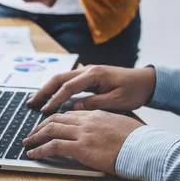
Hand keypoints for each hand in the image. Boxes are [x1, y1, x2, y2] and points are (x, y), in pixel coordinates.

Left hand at [23, 111, 143, 173]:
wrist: (146, 147)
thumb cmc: (140, 140)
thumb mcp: (122, 124)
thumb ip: (108, 124)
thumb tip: (103, 130)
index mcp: (96, 114)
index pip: (69, 114)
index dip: (55, 119)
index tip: (47, 125)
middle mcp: (87, 120)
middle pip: (56, 119)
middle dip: (40, 126)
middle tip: (32, 133)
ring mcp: (83, 133)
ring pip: (51, 130)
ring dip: (36, 137)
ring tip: (27, 143)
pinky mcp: (81, 147)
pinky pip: (54, 146)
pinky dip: (41, 149)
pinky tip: (33, 153)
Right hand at [28, 65, 155, 112]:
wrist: (148, 81)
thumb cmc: (135, 91)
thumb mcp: (117, 101)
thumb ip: (94, 103)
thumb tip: (74, 107)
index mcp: (94, 75)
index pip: (68, 87)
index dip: (55, 99)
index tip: (45, 110)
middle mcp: (88, 70)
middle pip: (59, 78)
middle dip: (43, 91)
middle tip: (31, 103)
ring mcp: (88, 72)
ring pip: (61, 79)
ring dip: (48, 89)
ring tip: (36, 100)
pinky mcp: (90, 77)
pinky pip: (69, 82)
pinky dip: (57, 89)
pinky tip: (51, 98)